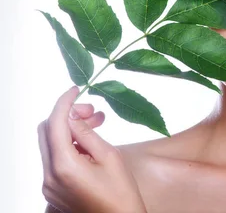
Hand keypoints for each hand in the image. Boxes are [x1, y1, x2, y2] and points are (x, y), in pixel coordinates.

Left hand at [38, 86, 146, 212]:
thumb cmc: (121, 193)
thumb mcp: (109, 156)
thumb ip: (87, 133)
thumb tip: (73, 115)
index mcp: (64, 166)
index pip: (55, 123)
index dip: (64, 103)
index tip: (76, 90)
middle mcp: (49, 176)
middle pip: (46, 132)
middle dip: (67, 115)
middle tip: (92, 112)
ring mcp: (49, 184)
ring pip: (50, 145)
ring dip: (69, 130)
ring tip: (96, 124)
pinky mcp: (53, 190)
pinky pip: (54, 159)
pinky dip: (68, 145)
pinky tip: (89, 143)